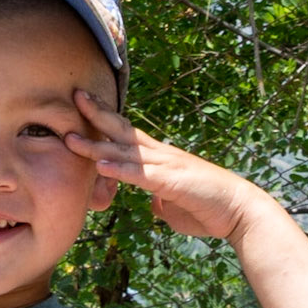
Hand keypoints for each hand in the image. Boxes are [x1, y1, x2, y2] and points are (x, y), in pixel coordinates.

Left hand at [65, 90, 256, 240]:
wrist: (237, 211)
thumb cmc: (206, 208)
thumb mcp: (174, 205)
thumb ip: (160, 199)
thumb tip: (153, 204)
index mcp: (160, 158)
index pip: (128, 134)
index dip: (107, 119)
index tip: (85, 106)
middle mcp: (161, 155)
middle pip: (124, 130)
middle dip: (97, 114)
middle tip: (75, 96)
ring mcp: (166, 165)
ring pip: (126, 151)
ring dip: (97, 144)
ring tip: (71, 137)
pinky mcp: (171, 182)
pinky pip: (140, 174)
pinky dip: (119, 169)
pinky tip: (100, 165)